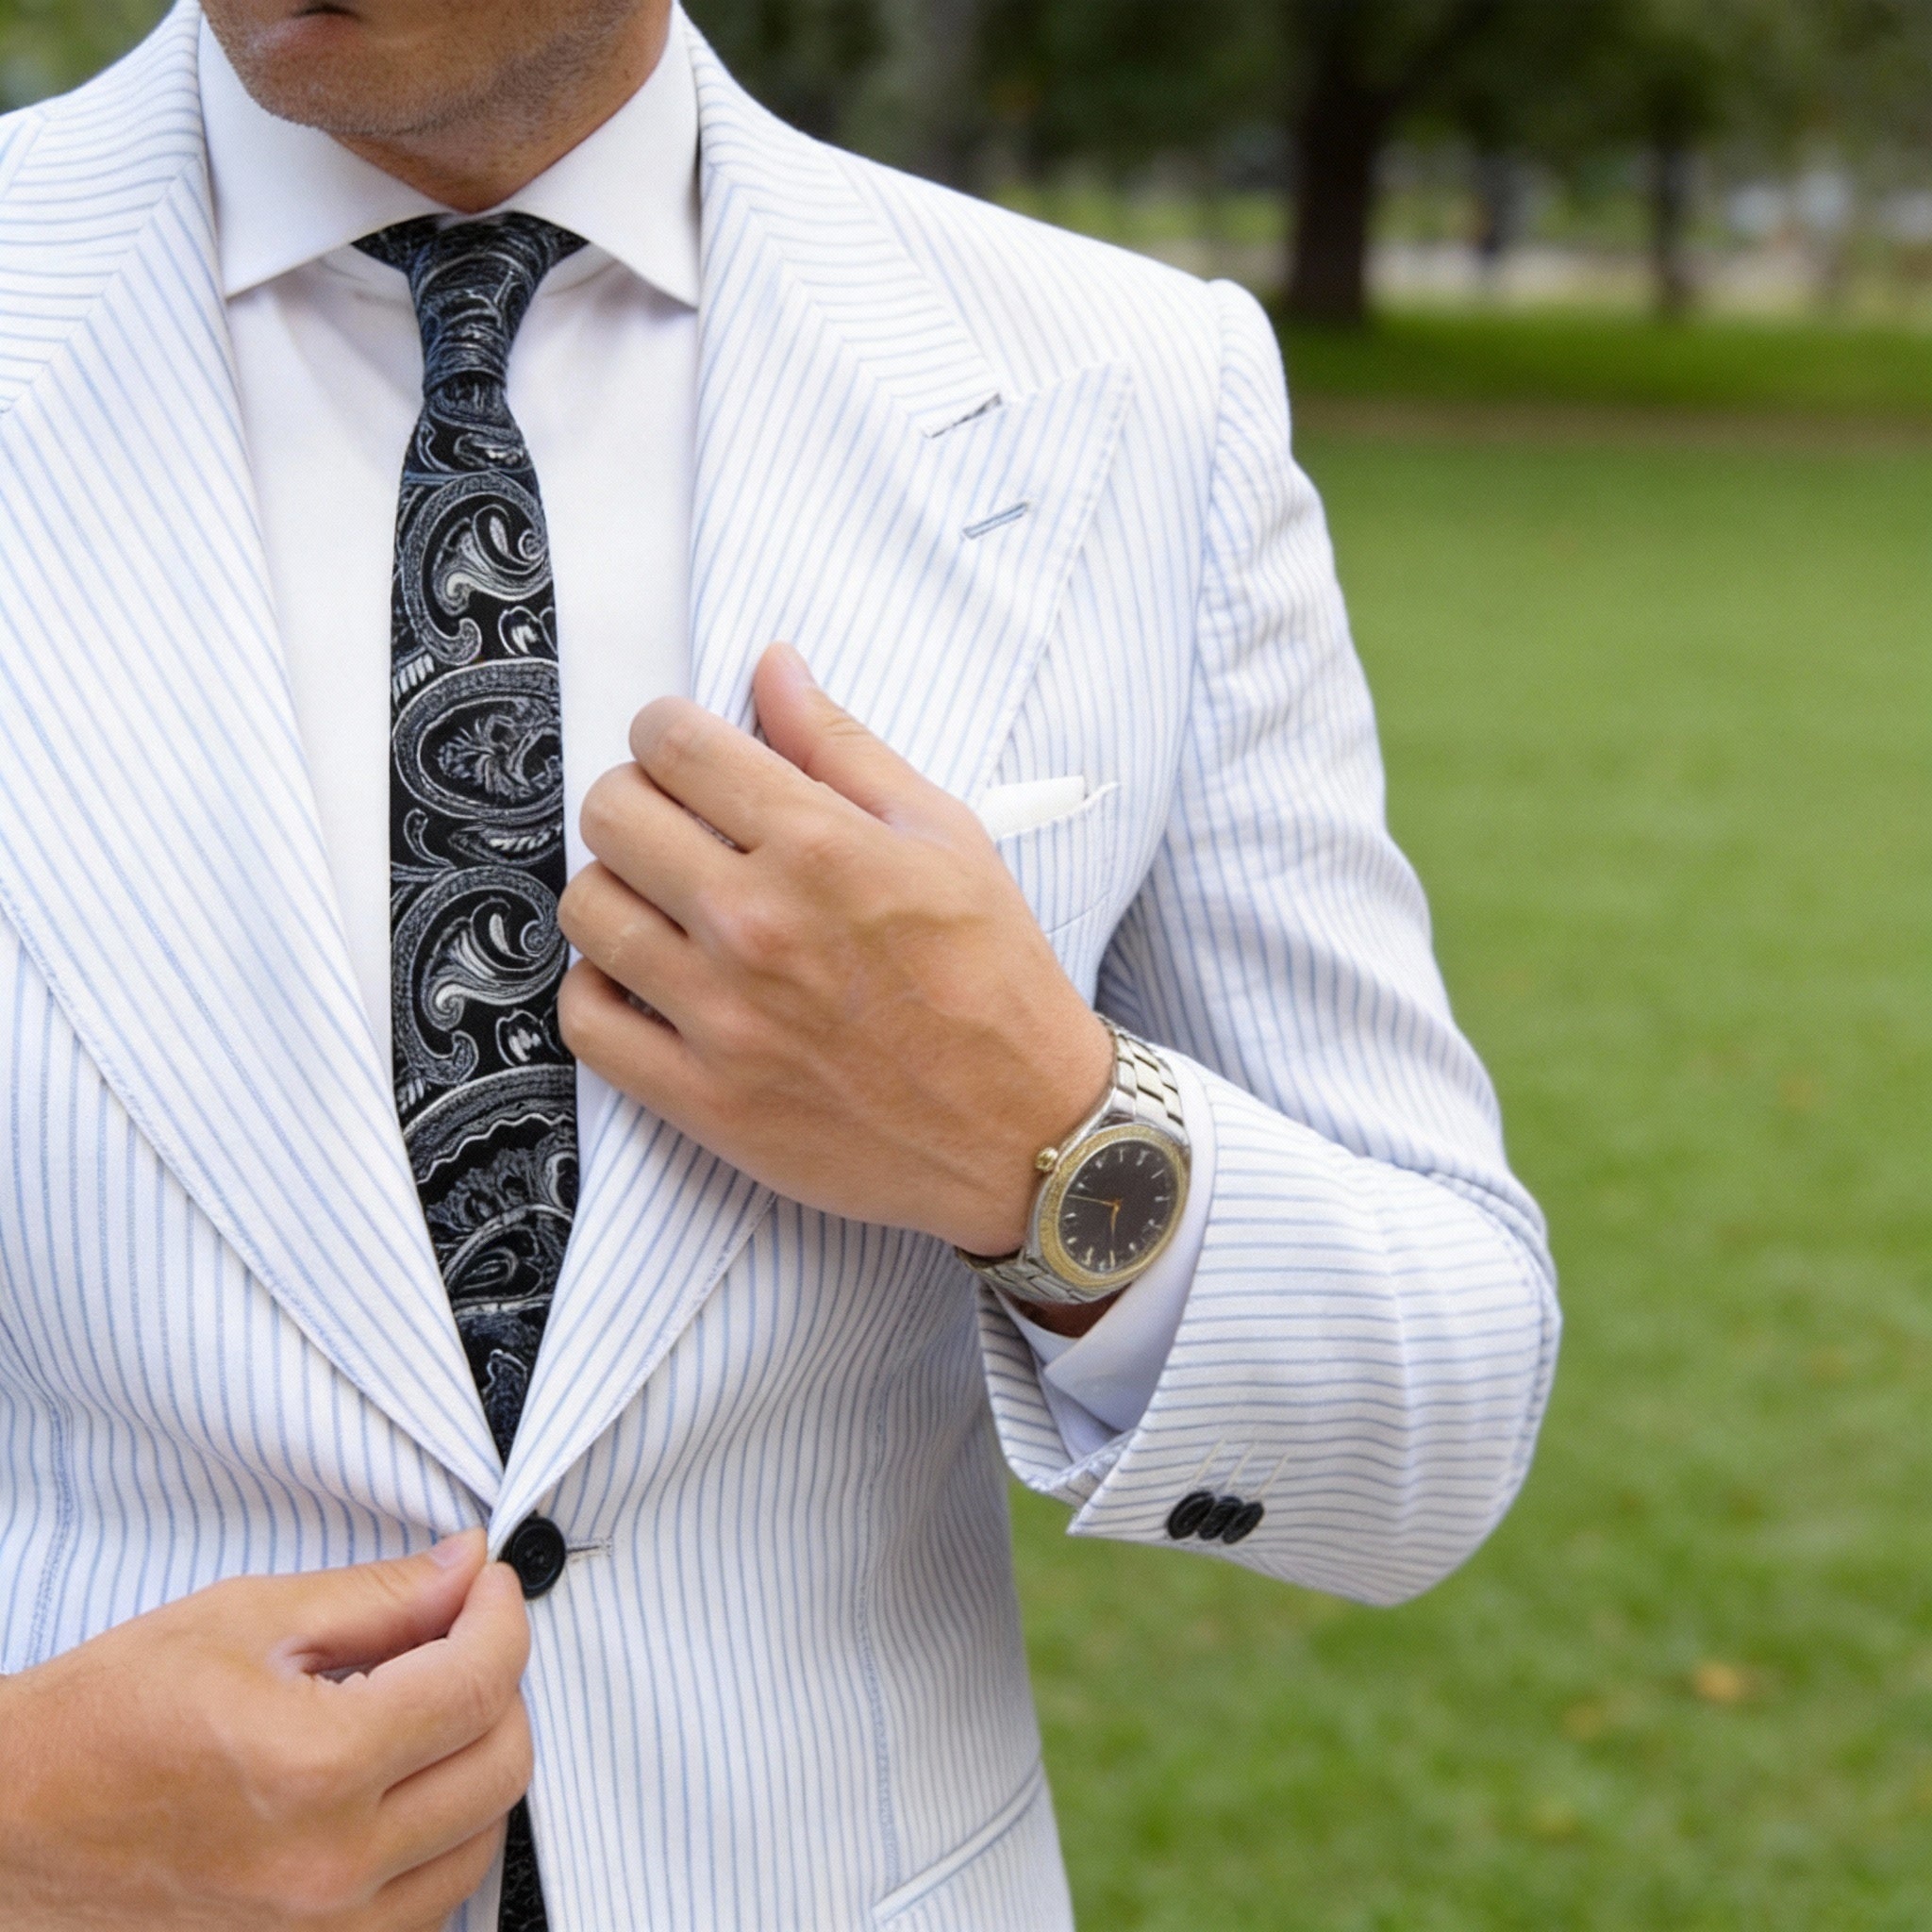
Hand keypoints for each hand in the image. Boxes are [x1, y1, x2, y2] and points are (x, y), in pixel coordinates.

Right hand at [0, 1531, 530, 1930]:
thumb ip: (379, 1597)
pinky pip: (427, 1905)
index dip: (501, 1614)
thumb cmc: (105, 1718)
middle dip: (500, 1681)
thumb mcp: (246, 1620)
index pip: (481, 1683)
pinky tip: (400, 1783)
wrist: (9, 1826)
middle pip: (501, 1764)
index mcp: (316, 1768)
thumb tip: (468, 1568)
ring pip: (480, 1842)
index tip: (487, 1583)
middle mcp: (330, 1868)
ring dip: (478, 1760)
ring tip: (429, 1705)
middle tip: (462, 1634)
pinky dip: (440, 1836)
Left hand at [557, 642, 1113, 1257]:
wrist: (1024, 1130)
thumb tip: (773, 667)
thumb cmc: (994, 979)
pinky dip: (600, 991)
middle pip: (610, 814)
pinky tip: (647, 981)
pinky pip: (586, 1022)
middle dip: (634, 800)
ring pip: (586, 910)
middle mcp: (758, 924)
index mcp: (820, 846)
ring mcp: (723, 1017)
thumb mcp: (945, 837)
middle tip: (674, 826)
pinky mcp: (704, 1099)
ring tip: (663, 906)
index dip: (668, 730)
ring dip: (615, 891)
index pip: (674, 742)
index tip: (686, 752)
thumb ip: (844, 747)